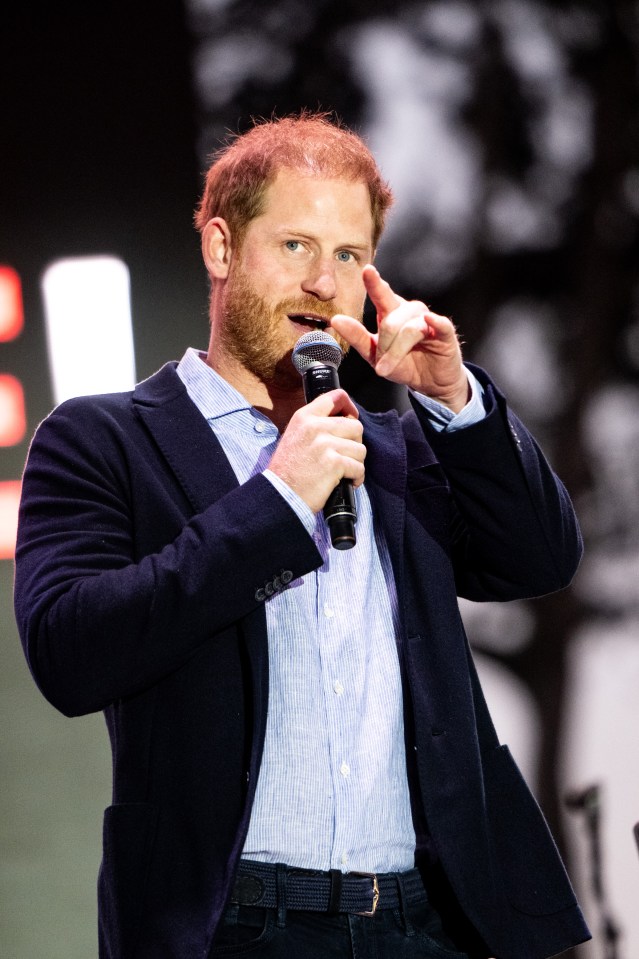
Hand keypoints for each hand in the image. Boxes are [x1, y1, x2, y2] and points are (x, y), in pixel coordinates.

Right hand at [268, 390, 365, 512]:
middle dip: (355, 442)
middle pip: (355, 425)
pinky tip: (348, 481)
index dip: (349, 408)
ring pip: (360, 449)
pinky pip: (359, 467)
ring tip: (344, 471)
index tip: (351, 418)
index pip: (336, 397)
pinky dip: (357, 477)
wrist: (280, 494)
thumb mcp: (294, 436)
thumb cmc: (287, 470)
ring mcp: (325, 445)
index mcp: (304, 417)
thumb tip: (344, 420)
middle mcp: (315, 427)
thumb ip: (315, 425)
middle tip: (346, 454)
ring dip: (356, 462)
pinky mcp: (334, 464)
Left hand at [329, 264, 469, 411]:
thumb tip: (335, 320)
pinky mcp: (445, 333)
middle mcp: (409, 311)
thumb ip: (357, 337)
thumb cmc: (404, 364)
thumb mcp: (375, 355)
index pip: (381, 294)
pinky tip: (429, 320)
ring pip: (409, 329)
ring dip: (397, 352)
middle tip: (381, 365)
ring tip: (391, 367)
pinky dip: (435, 322)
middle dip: (384, 346)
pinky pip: (440, 324)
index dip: (374, 283)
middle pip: (391, 321)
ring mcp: (428, 320)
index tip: (367, 271)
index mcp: (391, 312)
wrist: (430, 383)